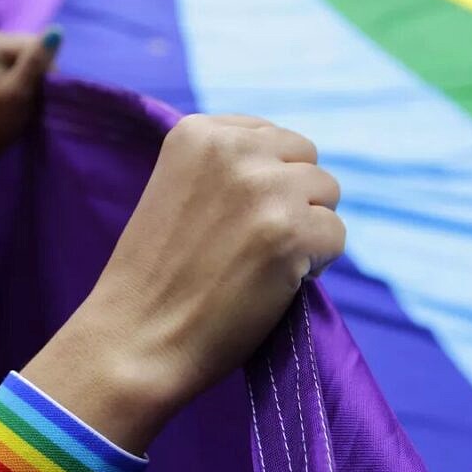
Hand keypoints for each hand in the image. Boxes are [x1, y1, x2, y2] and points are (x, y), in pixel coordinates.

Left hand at [0, 28, 56, 154]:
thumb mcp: (19, 90)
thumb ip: (36, 60)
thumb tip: (57, 30)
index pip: (31, 44)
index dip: (42, 67)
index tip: (34, 90)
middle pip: (32, 46)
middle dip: (39, 70)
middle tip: (31, 93)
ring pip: (33, 52)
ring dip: (37, 73)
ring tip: (27, 92)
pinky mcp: (0, 54)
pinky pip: (28, 58)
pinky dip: (32, 74)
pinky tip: (25, 87)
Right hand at [24, 115, 345, 451]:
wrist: (135, 340)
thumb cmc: (157, 276)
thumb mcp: (179, 189)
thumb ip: (229, 166)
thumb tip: (292, 164)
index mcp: (199, 131)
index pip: (273, 138)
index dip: (267, 182)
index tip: (236, 219)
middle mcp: (234, 149)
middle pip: (307, 160)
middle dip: (295, 200)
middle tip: (254, 244)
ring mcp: (264, 189)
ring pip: (328, 194)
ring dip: (308, 230)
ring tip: (263, 262)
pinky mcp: (290, 232)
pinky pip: (336, 235)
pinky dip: (317, 264)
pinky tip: (276, 282)